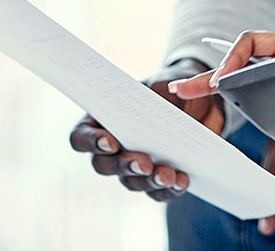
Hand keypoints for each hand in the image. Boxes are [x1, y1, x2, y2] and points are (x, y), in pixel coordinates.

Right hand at [68, 59, 224, 201]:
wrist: (193, 104)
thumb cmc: (167, 91)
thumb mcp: (164, 83)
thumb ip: (159, 87)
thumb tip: (164, 93)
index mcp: (101, 121)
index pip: (81, 137)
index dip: (91, 142)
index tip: (111, 142)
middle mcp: (112, 149)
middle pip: (103, 166)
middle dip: (124, 166)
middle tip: (144, 164)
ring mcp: (131, 168)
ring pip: (130, 182)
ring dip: (148, 181)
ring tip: (168, 175)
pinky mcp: (154, 181)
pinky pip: (156, 192)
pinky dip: (168, 189)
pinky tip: (181, 181)